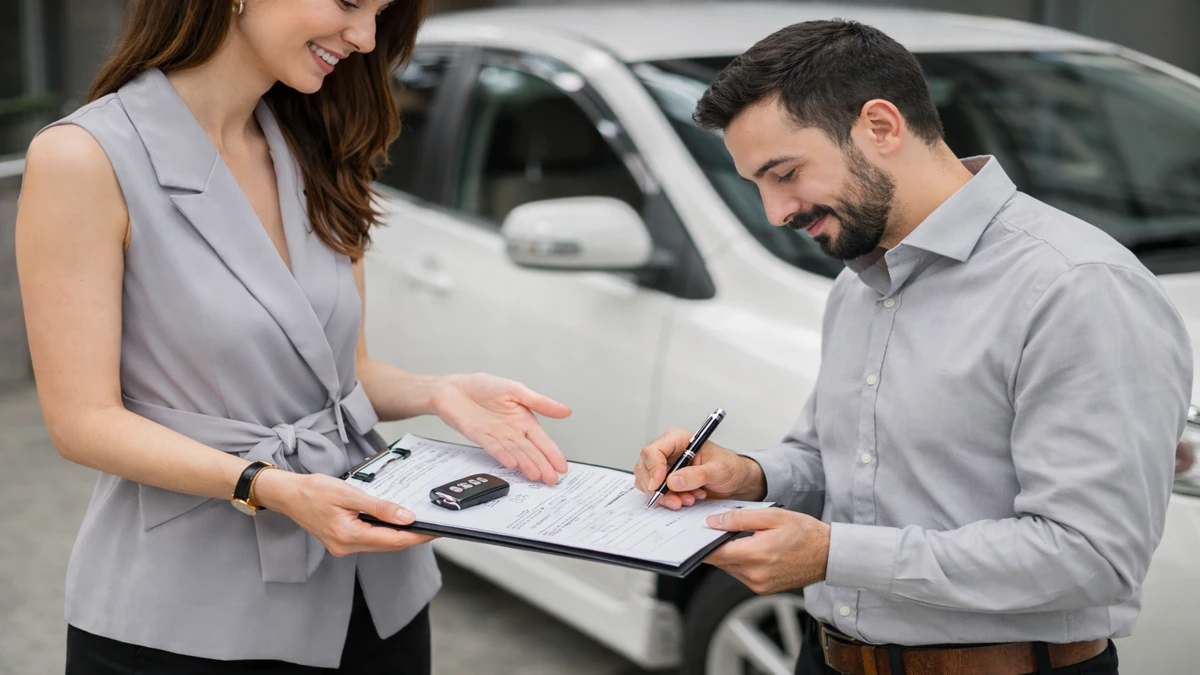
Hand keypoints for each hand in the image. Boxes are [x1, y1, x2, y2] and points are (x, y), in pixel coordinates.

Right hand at [253, 470, 434, 555]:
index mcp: (349, 536)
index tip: (436, 530)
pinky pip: (370, 540)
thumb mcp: (349, 493)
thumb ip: (379, 507)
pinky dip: (385, 532)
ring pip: (381, 544)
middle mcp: (346, 547)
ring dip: (400, 535)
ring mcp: (343, 547)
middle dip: (413, 537)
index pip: (393, 540)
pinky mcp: (341, 542)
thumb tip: (406, 517)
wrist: (287, 494)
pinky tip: (395, 522)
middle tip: (434, 526)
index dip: (418, 536)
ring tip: (420, 523)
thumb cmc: (313, 490)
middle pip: (389, 545)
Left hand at [432, 373, 570, 484]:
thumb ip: (539, 402)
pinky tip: (512, 463)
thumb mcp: (516, 390)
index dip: (552, 453)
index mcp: (523, 420)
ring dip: (526, 464)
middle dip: (542, 465)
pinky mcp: (480, 437)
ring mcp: (497, 436)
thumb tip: (566, 411)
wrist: (454, 389)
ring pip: (515, 452)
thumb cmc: (483, 386)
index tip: (561, 467)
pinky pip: (494, 448)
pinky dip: (503, 455)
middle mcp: (512, 431)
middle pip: (530, 451)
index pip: (542, 440)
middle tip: (551, 479)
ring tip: (536, 475)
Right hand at [634, 427, 766, 508]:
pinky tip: (689, 499)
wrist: (736, 481)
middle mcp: (668, 452)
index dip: (653, 469)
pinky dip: (670, 500)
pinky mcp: (668, 482)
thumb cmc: (730, 467)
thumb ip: (697, 475)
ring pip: (648, 483)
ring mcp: (666, 468)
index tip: (659, 485)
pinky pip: (658, 493)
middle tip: (674, 500)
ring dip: (665, 496)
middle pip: (644, 468)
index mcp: (677, 440)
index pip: (653, 451)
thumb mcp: (718, 470)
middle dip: (657, 488)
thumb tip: (673, 480)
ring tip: (688, 499)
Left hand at [705, 508, 830, 594]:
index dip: (701, 541)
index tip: (695, 531)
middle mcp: (754, 575)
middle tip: (718, 527)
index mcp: (756, 555)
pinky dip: (740, 561)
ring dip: (729, 553)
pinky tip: (749, 548)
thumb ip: (739, 519)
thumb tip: (714, 522)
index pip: (714, 553)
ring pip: (729, 568)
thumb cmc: (805, 533)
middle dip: (716, 544)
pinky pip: (740, 574)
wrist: (828, 555)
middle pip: (719, 561)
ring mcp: (758, 585)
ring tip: (739, 536)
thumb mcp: (772, 516)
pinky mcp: (762, 589)